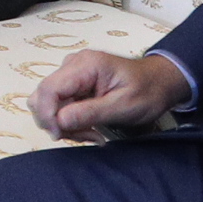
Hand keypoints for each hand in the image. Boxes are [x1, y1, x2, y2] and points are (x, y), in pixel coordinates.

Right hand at [30, 50, 189, 139]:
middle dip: (58, 122)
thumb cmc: (147, 91)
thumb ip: (90, 112)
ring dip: (63, 124)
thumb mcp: (123, 106)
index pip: (49, 89)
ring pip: (48, 104)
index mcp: (86, 65)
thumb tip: (58, 121)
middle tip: (87, 136)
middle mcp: (72, 65)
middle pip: (43, 97)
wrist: (159, 83)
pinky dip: (69, 122)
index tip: (61, 135)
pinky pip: (58, 106)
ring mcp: (71, 73)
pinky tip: (89, 127)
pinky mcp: (72, 84)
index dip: (48, 115)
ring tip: (91, 133)